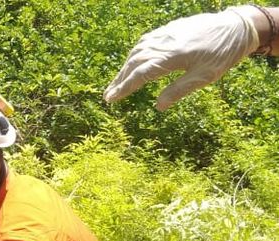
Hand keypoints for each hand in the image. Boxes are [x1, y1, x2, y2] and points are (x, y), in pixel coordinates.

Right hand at [104, 7, 259, 110]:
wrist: (237, 27)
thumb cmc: (222, 54)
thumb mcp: (204, 77)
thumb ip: (179, 91)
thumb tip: (158, 107)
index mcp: (172, 57)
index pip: (140, 74)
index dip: (124, 87)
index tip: (111, 99)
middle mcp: (164, 43)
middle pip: (134, 62)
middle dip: (119, 80)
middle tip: (108, 95)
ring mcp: (165, 34)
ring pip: (137, 51)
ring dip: (124, 67)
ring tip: (117, 82)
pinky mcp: (169, 30)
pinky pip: (145, 42)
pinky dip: (134, 54)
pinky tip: (132, 62)